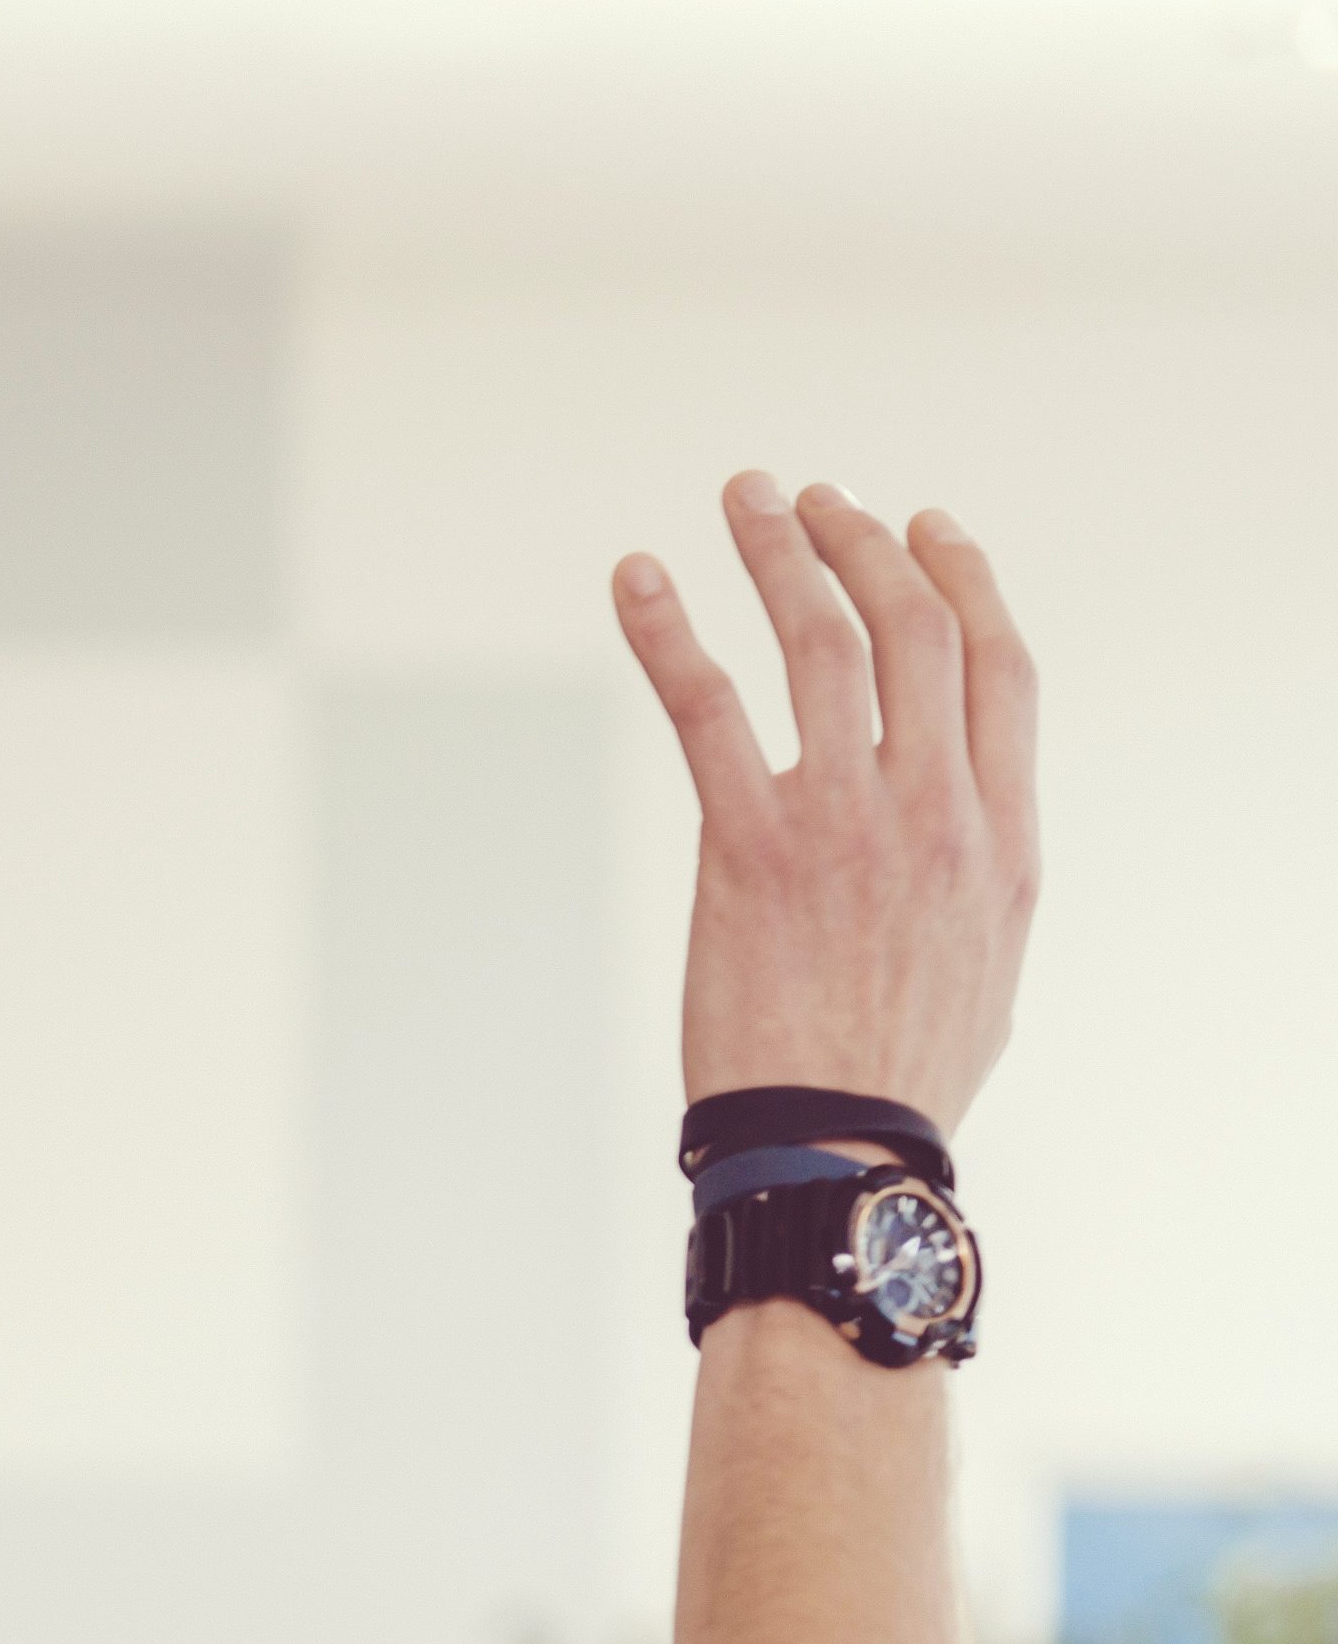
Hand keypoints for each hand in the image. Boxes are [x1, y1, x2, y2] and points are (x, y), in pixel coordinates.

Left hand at [612, 478, 1038, 1132]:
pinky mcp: (750, 848)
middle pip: (916, 631)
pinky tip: (637, 578)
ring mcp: (846, 822)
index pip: (1002, 667)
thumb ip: (981, 874)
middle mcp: (938, 809)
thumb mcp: (989, 960)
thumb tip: (966, 835)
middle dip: (866, 544)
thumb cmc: (901, 1072)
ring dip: (780, 554)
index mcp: (1005, 833)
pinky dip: (667, 631)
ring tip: (747, 497)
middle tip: (817, 498)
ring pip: (821, 644)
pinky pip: (705, 709)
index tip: (929, 527)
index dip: (966, 581)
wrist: (840, 1146)